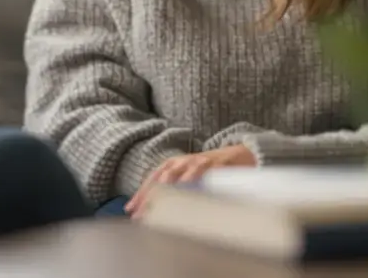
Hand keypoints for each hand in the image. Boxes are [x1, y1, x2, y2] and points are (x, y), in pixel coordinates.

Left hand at [125, 145, 256, 216]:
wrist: (237, 154)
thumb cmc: (209, 171)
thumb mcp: (189, 180)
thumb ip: (175, 192)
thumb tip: (158, 213)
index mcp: (171, 166)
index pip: (151, 181)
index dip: (140, 195)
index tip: (130, 210)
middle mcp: (180, 162)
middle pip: (159, 179)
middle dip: (149, 196)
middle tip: (141, 213)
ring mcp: (195, 161)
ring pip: (175, 173)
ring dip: (165, 187)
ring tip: (157, 202)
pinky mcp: (212, 162)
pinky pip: (199, 170)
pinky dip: (191, 177)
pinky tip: (185, 186)